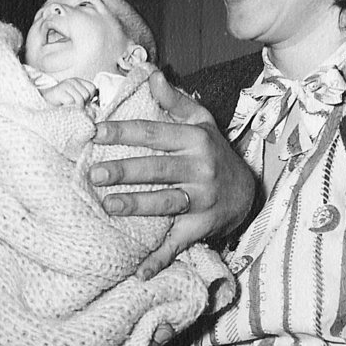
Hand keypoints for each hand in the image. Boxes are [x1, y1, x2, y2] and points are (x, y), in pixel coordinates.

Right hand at [40, 78, 97, 107]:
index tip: (81, 103)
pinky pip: (71, 102)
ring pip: (80, 99)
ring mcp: (65, 85)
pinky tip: (62, 107)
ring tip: (67, 107)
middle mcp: (72, 81)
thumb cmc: (59, 105)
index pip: (92, 88)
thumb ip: (85, 103)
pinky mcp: (59, 91)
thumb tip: (95, 112)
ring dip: (74, 108)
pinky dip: (68, 108)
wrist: (41, 103)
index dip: (89, 98)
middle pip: (87, 95)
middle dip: (81, 104)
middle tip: (72, 107)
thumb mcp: (74, 101)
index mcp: (78, 81)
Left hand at [89, 70, 255, 277]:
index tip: (95, 132)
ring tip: (108, 205)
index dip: (124, 132)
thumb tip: (151, 74)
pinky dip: (160, 259)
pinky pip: (179, 242)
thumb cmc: (215, 152)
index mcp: (195, 140)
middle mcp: (201, 169)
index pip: (154, 133)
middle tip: (95, 173)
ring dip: (137, 206)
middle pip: (158, 168)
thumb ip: (174, 101)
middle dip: (126, 170)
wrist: (251, 191)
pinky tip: (139, 271)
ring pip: (166, 202)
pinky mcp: (203, 227)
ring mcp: (203, 199)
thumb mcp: (201, 123)